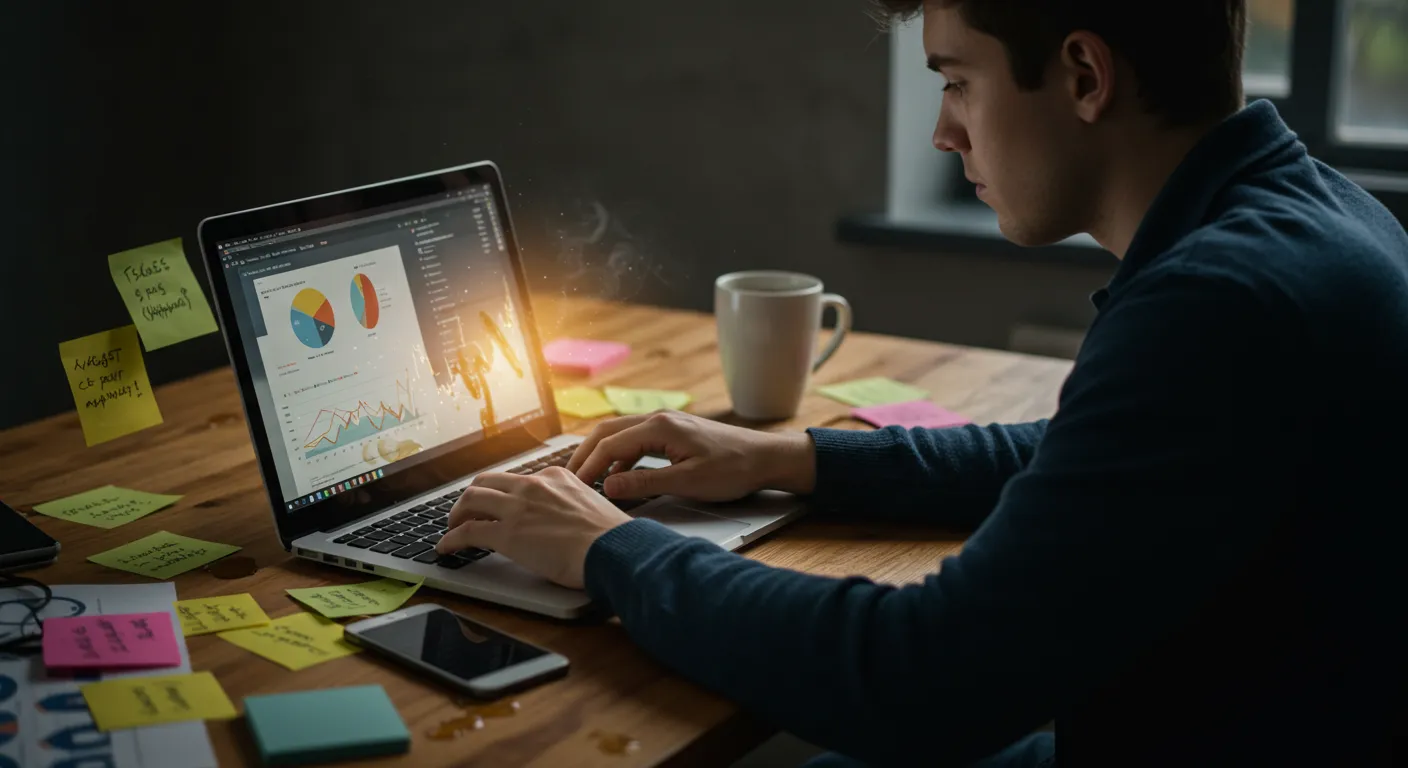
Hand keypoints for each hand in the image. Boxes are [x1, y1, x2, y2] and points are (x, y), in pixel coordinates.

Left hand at [436, 467, 631, 588]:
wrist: (614, 548)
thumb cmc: (612, 537)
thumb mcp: (592, 506)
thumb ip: (573, 505)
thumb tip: (569, 520)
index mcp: (556, 477)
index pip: (518, 479)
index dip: (502, 494)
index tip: (498, 504)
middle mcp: (533, 486)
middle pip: (487, 482)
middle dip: (472, 496)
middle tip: (466, 512)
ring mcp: (518, 508)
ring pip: (471, 499)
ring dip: (456, 514)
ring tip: (452, 527)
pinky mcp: (507, 534)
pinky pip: (468, 531)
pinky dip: (451, 539)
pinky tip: (446, 547)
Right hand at [566, 411, 816, 501]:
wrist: (765, 458)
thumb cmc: (733, 469)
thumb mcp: (688, 482)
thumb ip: (645, 483)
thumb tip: (608, 486)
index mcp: (659, 427)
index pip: (609, 444)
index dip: (588, 467)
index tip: (573, 487)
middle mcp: (658, 419)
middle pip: (607, 432)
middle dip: (585, 455)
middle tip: (567, 479)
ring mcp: (665, 423)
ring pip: (619, 434)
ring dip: (601, 455)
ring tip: (585, 478)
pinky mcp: (672, 432)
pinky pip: (635, 440)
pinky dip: (620, 457)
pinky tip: (618, 477)